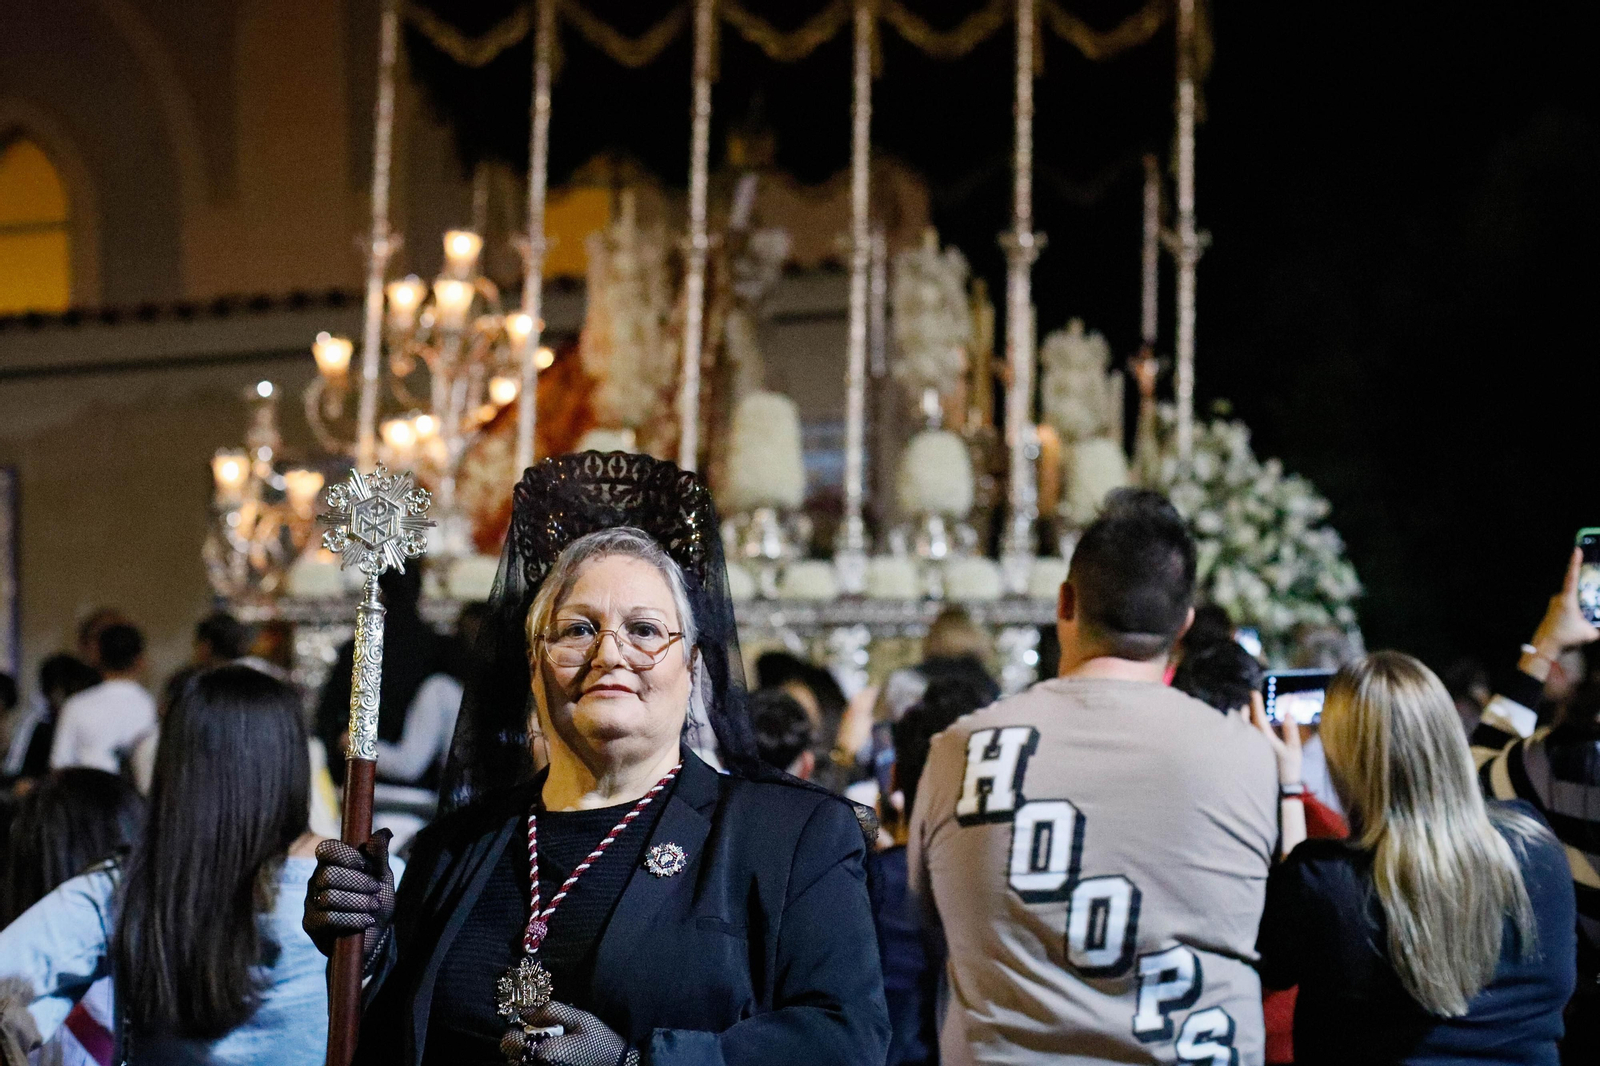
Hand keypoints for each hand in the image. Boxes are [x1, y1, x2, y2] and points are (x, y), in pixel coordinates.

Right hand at [303, 829, 394, 966]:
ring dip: (359, 902)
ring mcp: (311, 902)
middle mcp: (316, 880)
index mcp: (331, 863)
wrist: (374, 936)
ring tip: (374, 906)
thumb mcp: (382, 877)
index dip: (346, 856)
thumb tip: (384, 832)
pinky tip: (366, 921)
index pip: (326, 849)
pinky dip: (353, 919)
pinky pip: (328, 919)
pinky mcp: (311, 924)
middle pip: (329, 875)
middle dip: (359, 883)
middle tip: (376, 890)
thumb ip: (379, 856)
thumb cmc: (375, 900)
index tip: (366, 866)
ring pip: (329, 897)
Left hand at [521, 1002, 637, 1065]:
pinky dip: (536, 1061)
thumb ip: (550, 1011)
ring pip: (520, 1062)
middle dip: (520, 1042)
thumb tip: (524, 1010)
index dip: (515, 1029)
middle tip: (541, 1035)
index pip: (508, 1041)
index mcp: (544, 1052)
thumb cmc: (600, 1042)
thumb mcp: (580, 1019)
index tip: (530, 1024)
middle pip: (510, 1055)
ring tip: (549, 1046)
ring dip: (527, 1053)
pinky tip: (554, 1056)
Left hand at [1250, 691, 1302, 787]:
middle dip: (1247, 710)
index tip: (1254, 692)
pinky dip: (1242, 730)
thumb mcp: (1294, 749)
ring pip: (1242, 730)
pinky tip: (1245, 728)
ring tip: (1245, 711)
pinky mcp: (1247, 756)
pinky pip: (1241, 738)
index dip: (1256, 704)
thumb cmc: (1289, 769)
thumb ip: (1291, 731)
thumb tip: (1287, 714)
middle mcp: (1253, 743)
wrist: (1281, 789)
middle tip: (1250, 701)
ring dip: (1243, 719)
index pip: (1258, 717)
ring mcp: (1248, 750)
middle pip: (1246, 722)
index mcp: (1264, 740)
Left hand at [1525, 548, 1599, 672]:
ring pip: (1572, 596)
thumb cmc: (1567, 638)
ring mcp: (1554, 603)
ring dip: (1582, 599)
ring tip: (1588, 606)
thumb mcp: (1591, 634)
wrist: (1546, 647)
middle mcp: (1559, 598)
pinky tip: (1580, 615)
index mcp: (1567, 599)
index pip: (1572, 577)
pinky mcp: (1553, 608)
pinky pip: (1567, 602)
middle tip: (1594, 582)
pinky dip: (1576, 604)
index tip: (1577, 549)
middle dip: (1587, 585)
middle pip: (1575, 586)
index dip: (1575, 562)